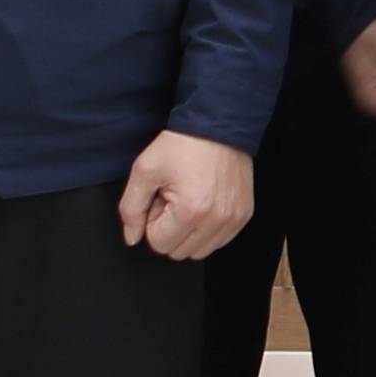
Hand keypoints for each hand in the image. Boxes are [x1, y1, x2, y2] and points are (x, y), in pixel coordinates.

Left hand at [120, 129, 257, 260]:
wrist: (218, 124)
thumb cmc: (182, 144)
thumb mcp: (145, 169)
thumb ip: (131, 208)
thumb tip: (132, 238)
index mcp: (191, 211)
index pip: (159, 244)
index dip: (154, 220)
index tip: (161, 197)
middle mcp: (217, 220)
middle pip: (179, 252)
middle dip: (170, 228)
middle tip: (174, 198)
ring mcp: (233, 219)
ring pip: (199, 251)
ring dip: (189, 232)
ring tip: (189, 201)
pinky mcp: (244, 215)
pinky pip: (219, 241)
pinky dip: (207, 230)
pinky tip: (204, 204)